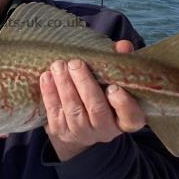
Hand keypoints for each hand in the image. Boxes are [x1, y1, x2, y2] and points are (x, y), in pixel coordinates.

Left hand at [40, 40, 145, 161]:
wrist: (81, 125)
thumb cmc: (103, 95)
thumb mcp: (115, 81)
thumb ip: (120, 62)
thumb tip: (123, 46)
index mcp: (125, 120)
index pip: (131, 117)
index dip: (123, 104)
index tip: (113, 87)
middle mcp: (105, 130)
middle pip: (96, 109)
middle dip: (85, 84)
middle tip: (76, 64)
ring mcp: (82, 133)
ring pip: (73, 109)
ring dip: (64, 85)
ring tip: (59, 65)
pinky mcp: (61, 131)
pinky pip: (54, 112)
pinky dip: (50, 93)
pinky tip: (47, 76)